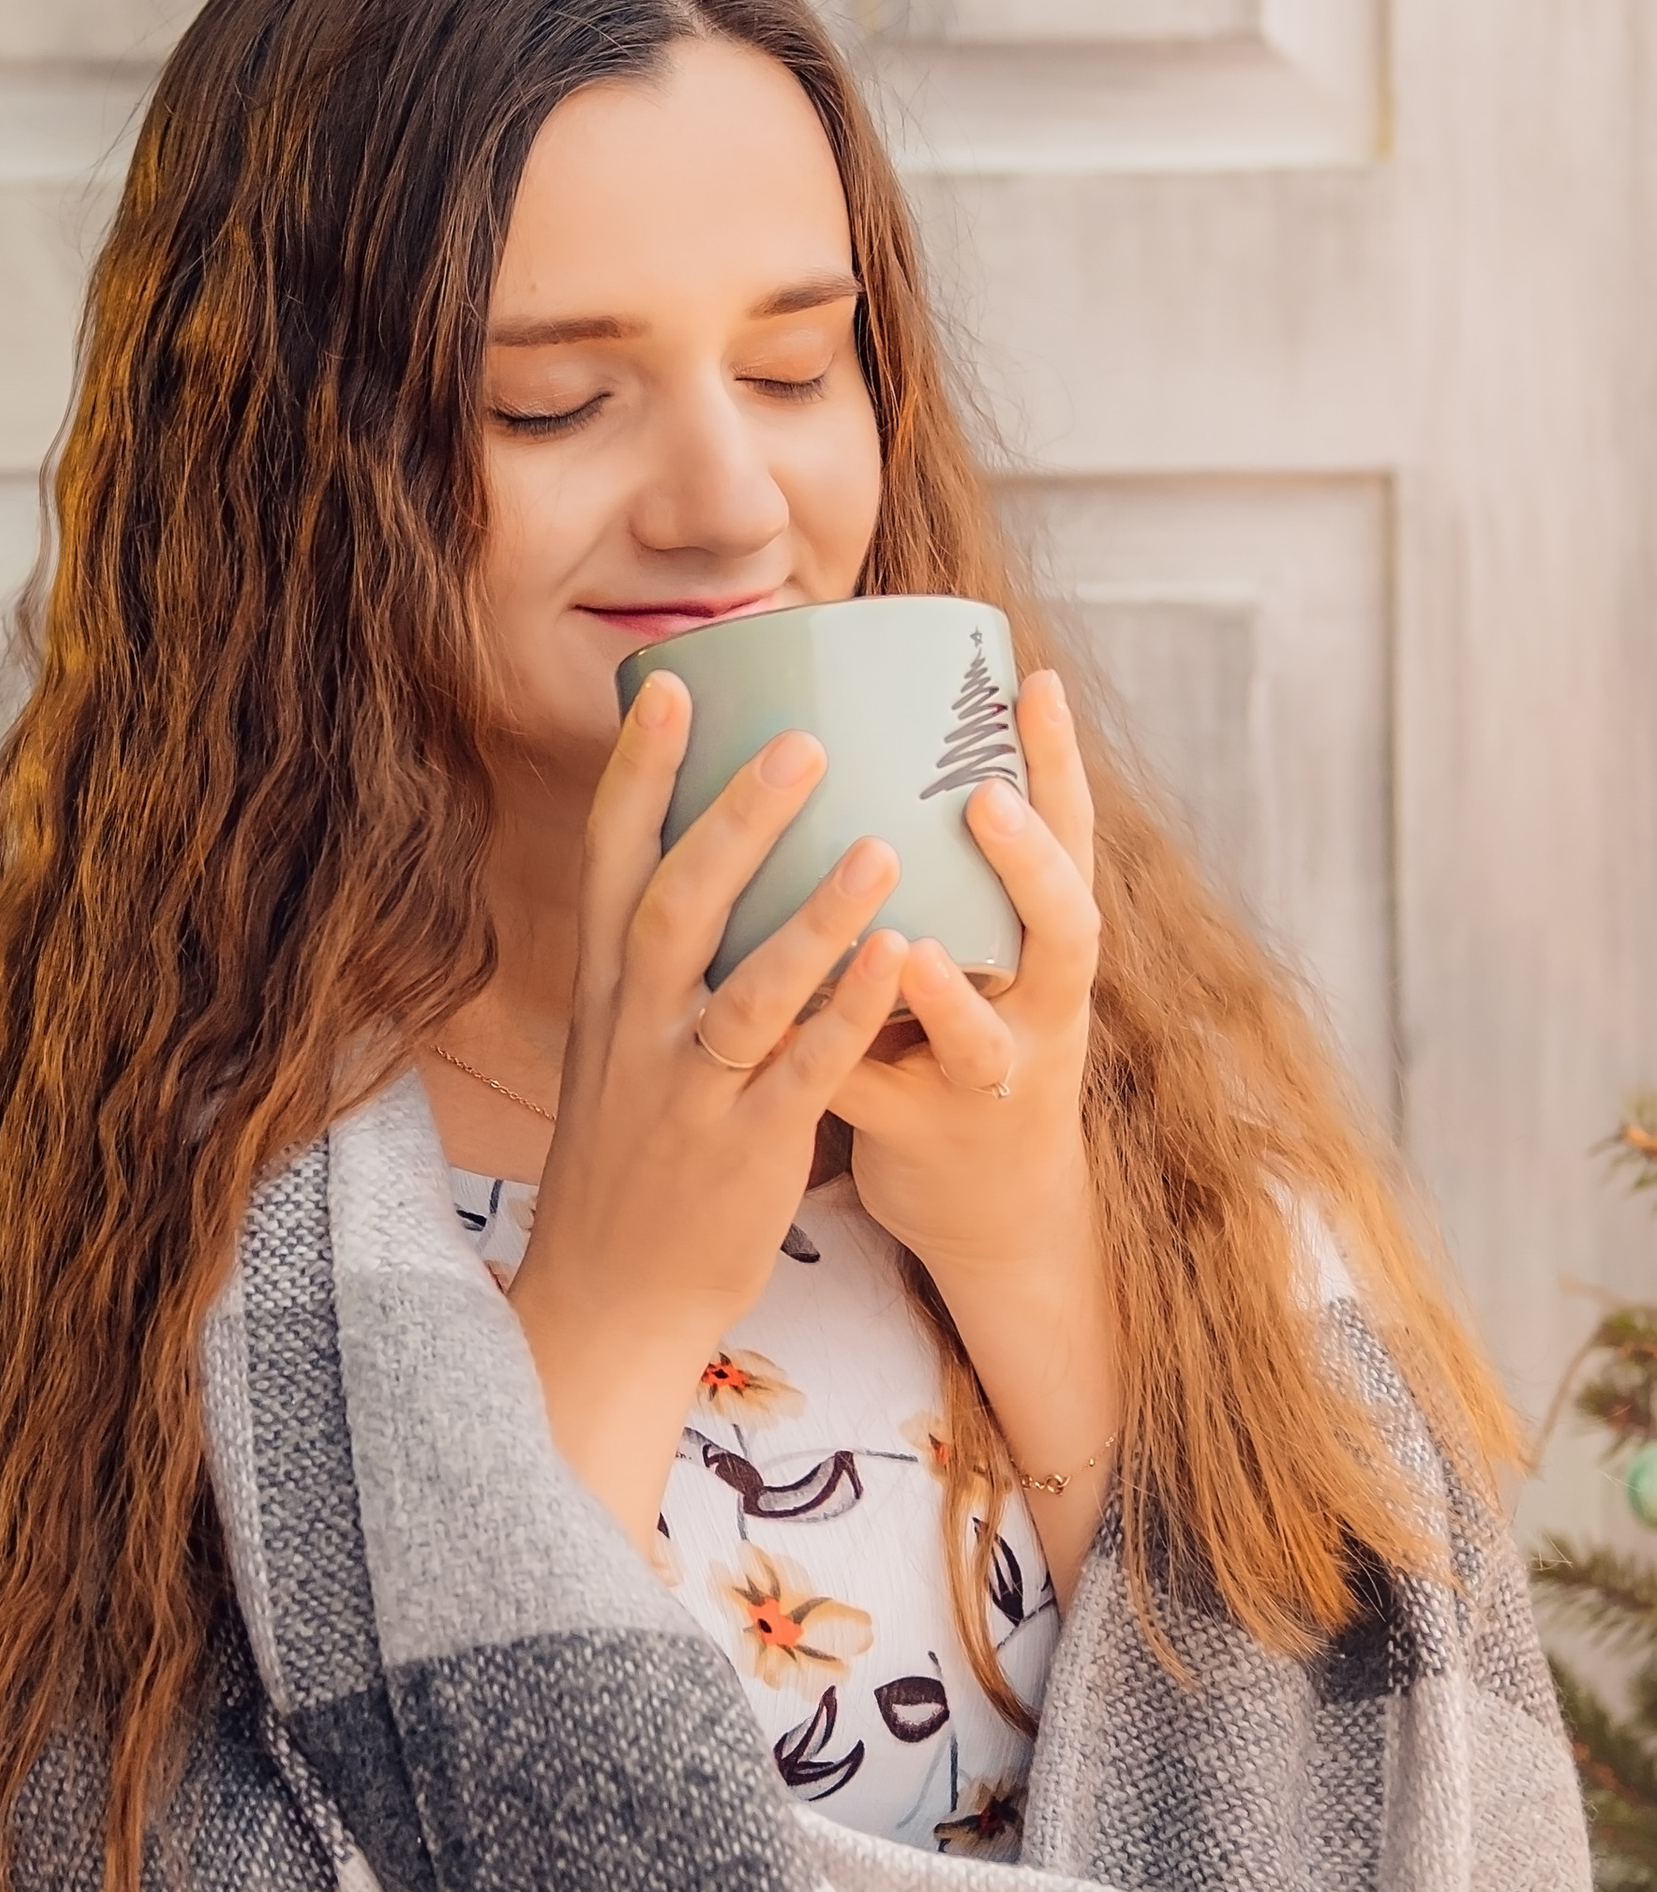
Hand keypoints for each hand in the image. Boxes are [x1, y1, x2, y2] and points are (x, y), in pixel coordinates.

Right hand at [507, 670, 908, 1545]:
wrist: (610, 1299)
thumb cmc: (634, 1160)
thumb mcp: (621, 1047)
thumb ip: (660, 962)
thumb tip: (702, 856)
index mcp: (607, 993)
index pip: (611, 861)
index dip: (639, 771)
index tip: (674, 684)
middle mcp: (636, 1030)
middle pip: (675, 902)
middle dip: (733, 818)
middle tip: (800, 738)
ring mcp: (688, 1093)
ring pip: (747, 986)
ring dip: (815, 914)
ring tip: (883, 844)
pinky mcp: (746, 1152)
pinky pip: (803, 1074)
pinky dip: (848, 1014)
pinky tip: (898, 963)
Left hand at [833, 669, 1119, 1602]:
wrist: (986, 1212)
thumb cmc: (951, 1049)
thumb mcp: (963, 955)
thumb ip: (929, 878)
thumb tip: (852, 746)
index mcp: (1042, 949)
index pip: (1067, 841)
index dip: (1058, 766)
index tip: (1032, 678)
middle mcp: (1042, 1012)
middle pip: (1067, 930)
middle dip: (1033, 863)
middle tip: (985, 796)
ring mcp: (1000, 1085)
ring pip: (992, 1037)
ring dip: (951, 990)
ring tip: (909, 941)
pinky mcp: (940, 1145)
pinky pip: (899, 1105)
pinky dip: (864, 1072)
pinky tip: (822, 1048)